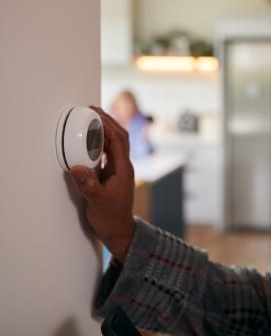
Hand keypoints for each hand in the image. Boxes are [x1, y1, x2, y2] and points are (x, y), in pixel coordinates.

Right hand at [70, 106, 134, 262]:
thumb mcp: (97, 202)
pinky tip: (93, 139)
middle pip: (120, 137)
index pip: (118, 140)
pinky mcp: (113, 174)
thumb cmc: (111, 217)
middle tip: (94, 109)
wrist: (119, 230)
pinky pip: (110, 152)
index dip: (108, 125)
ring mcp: (119, 169)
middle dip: (109, 121)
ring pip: (116, 143)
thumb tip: (77, 168)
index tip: (96, 113)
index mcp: (123, 169)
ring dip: (106, 129)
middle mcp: (124, 166)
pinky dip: (102, 141)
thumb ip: (88, 185)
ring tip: (93, 118)